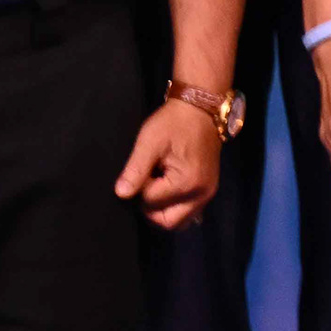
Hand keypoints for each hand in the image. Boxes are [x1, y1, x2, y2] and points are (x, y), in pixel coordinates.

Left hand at [116, 99, 224, 229]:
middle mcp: (201, 193)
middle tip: (147, 184)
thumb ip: (135, 170)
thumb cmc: (174, 123)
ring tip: (158, 186)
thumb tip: (121, 194)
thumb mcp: (149, 142)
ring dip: (164, 210)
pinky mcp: (209, 189)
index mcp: (187, 182)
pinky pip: (189, 211)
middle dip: (151, 208)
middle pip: (167, 221)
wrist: (201, 109)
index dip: (141, 186)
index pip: (151, 201)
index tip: (146, 166)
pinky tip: (169, 189)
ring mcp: (208, 193)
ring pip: (179, 221)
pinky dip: (176, 207)